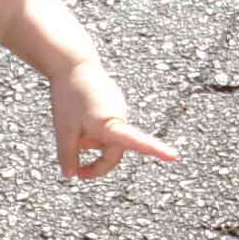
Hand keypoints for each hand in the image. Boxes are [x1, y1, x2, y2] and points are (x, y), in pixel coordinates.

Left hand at [49, 58, 178, 179]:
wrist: (73, 64)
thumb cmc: (69, 96)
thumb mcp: (63, 130)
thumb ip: (67, 155)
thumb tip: (70, 175)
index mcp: (110, 124)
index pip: (136, 141)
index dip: (156, 150)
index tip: (175, 155)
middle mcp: (120, 117)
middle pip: (114, 153)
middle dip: (98, 163)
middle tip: (78, 172)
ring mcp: (118, 111)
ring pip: (109, 139)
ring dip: (93, 144)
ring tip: (73, 130)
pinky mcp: (114, 105)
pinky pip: (107, 127)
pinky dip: (94, 131)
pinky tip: (79, 117)